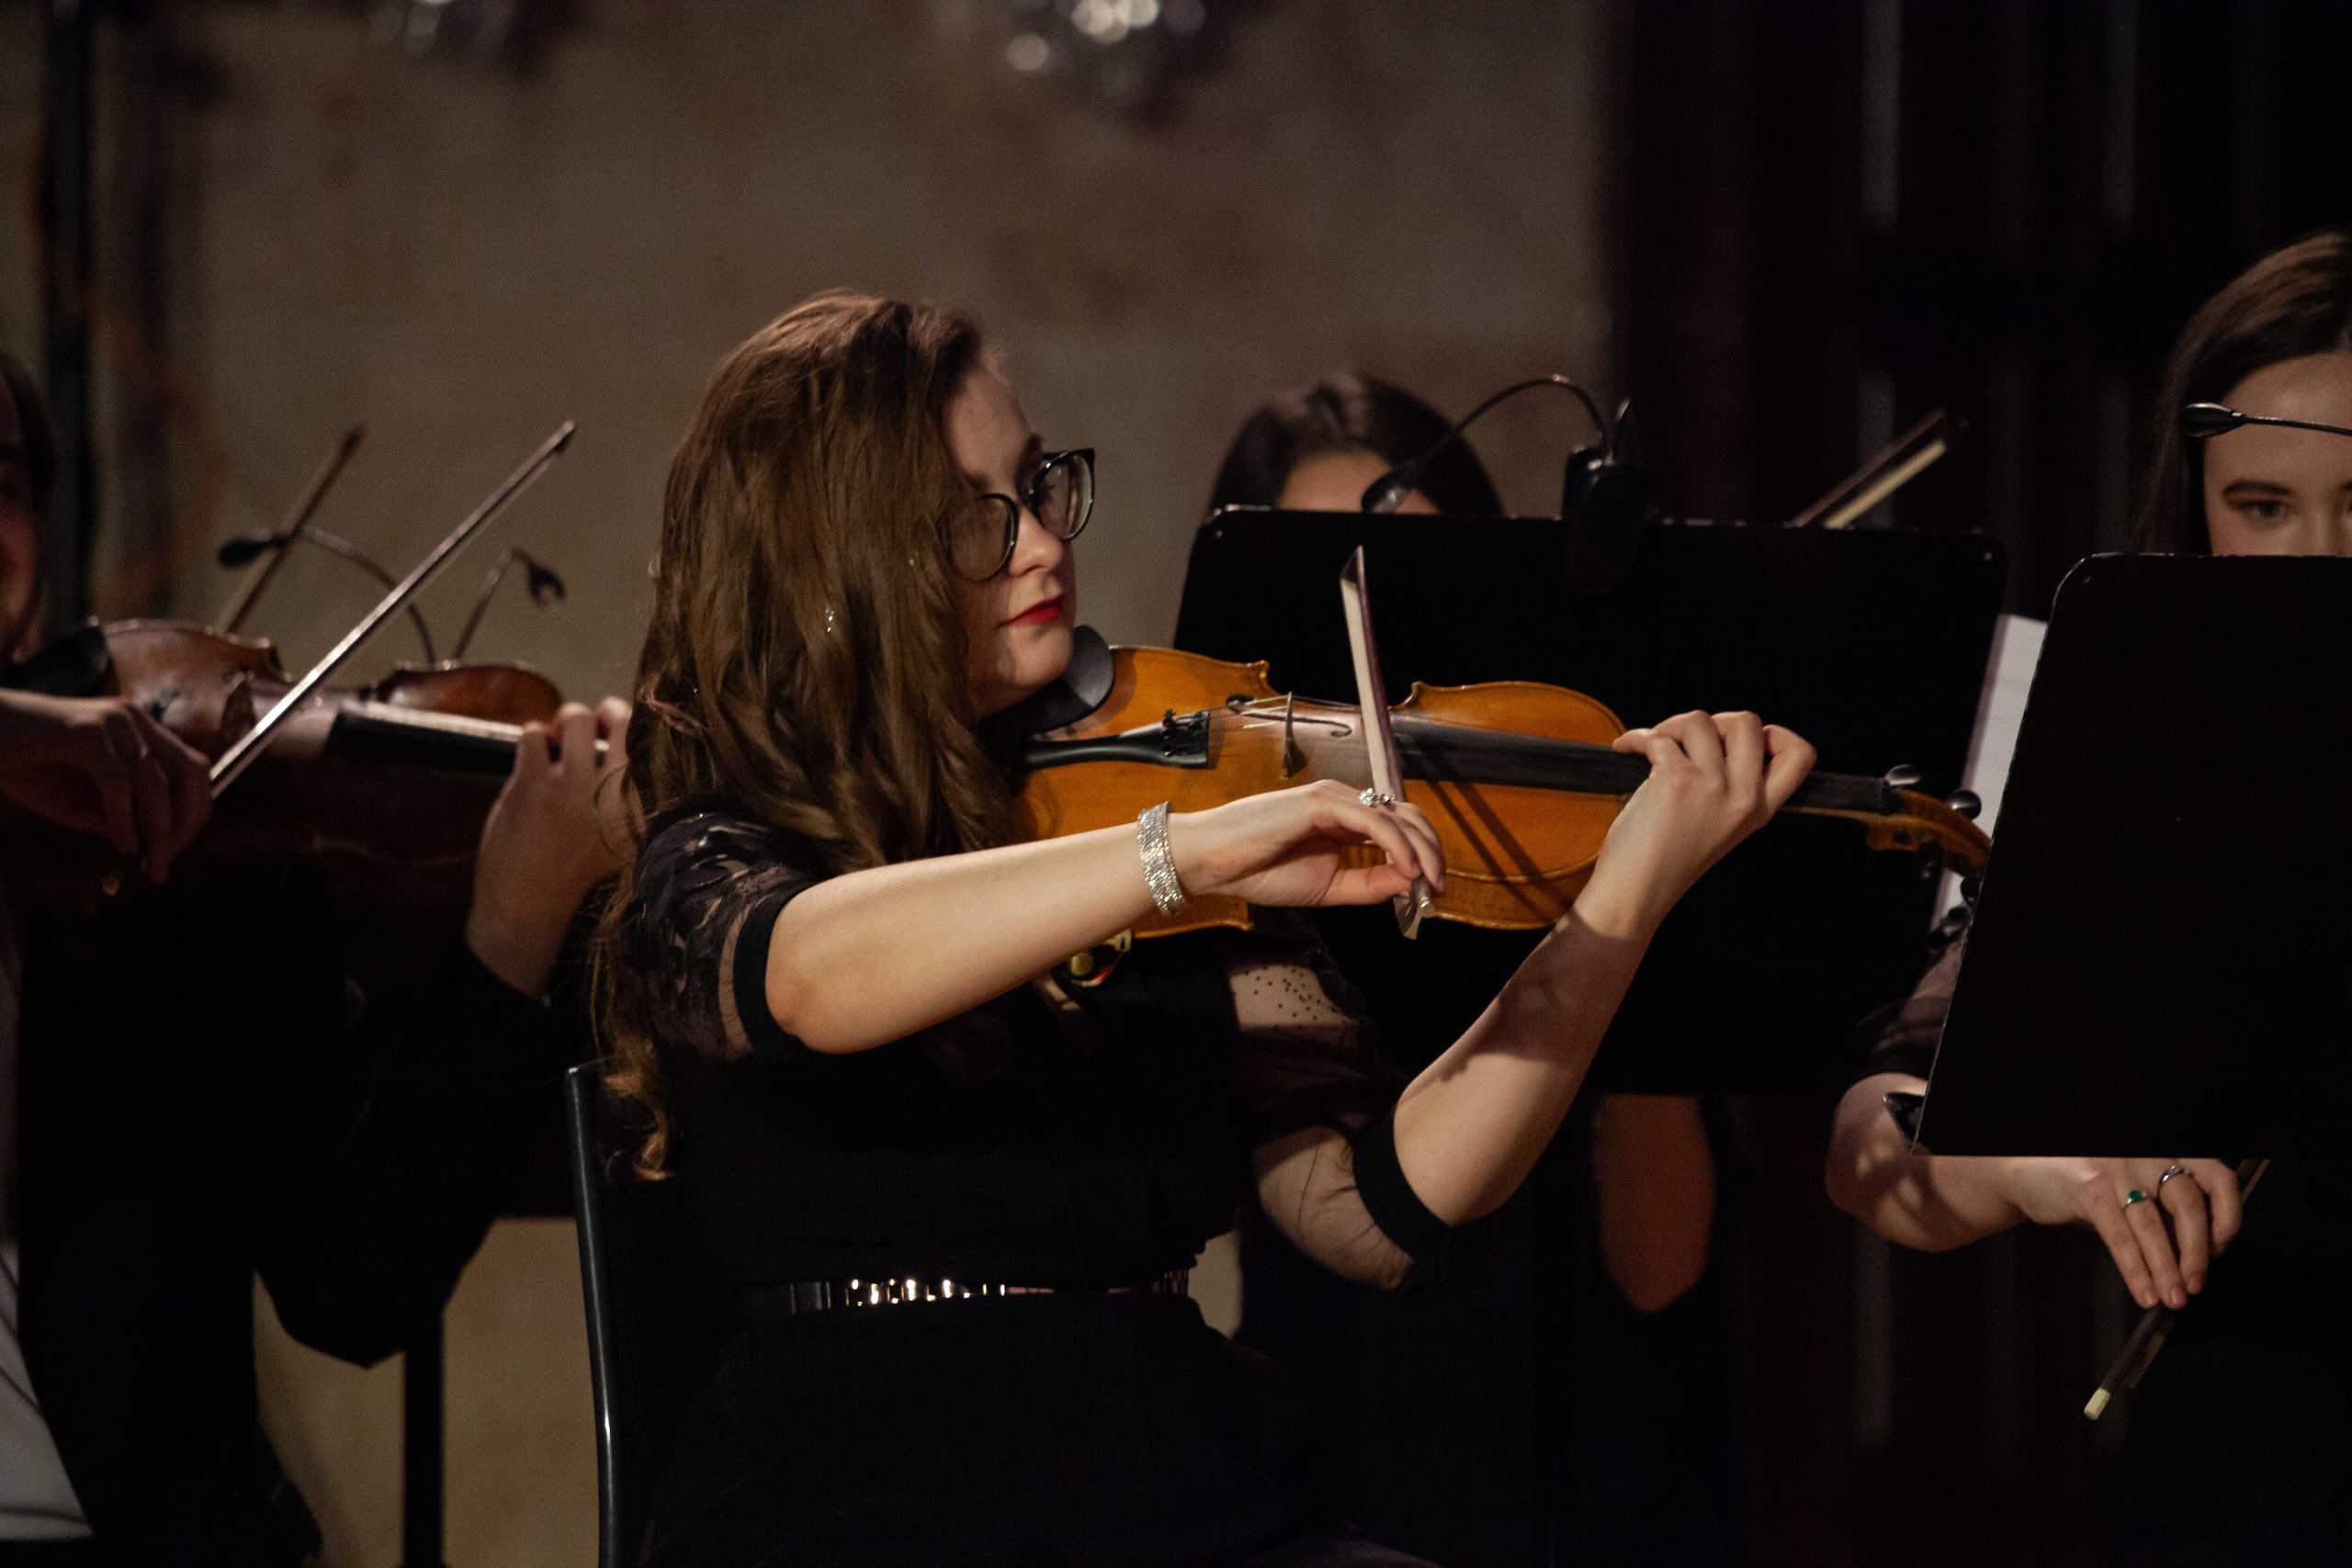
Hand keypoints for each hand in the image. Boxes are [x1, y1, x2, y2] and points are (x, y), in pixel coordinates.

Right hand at [0, 688, 210, 882]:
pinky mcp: (86, 731)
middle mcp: (135, 721)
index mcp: (141, 732)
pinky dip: (124, 818)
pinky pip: (117, 782)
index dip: (194, 813)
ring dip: (160, 829)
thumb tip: (156, 846)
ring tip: (152, 862)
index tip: (178, 851)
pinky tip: (124, 845)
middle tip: (169, 860)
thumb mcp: (81, 802)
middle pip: (190, 773)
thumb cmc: (26, 766)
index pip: (193, 771)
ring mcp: (113, 722)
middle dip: (186, 822)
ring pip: (158, 780)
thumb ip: (119, 818)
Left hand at [464, 697, 631, 994]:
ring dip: (565, 723)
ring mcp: (574, 787)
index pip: (657, 747)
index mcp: (643, 811)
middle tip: (598, 724)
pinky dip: (532, 739)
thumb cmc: (574, 875)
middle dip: (609, 711)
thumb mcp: (624, 843)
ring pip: (575, 716)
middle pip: (624, 718)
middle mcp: (616, 795)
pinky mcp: (534, 786)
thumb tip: (630, 742)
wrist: (528, 909)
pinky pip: (533, 734)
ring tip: (561, 743)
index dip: (645, 723)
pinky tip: (535, 759)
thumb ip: (632, 801)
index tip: (631, 727)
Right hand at [1168, 779, 1446, 909]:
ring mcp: (1332, 798)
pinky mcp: (1320, 802)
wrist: (1213, 863)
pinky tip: (1405, 869)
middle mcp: (1344, 803)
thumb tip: (1409, 882)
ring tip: (1428, 882)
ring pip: (1396, 816)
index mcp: (1345, 821)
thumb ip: (1368, 884)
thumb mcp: (1328, 888)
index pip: (1399, 828)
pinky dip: (1396, 845)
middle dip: (1431, 852)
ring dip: (1421, 850)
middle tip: (1438, 888)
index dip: (1422, 855)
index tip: (1432, 890)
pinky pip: (1372, 821)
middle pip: (1407, 817)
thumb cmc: (1259, 870)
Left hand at [1579, 710, 1814, 938]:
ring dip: (1671, 726)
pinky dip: (1636, 737)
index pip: (1800, 755)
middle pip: (1749, 723)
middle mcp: (1743, 797)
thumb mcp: (1721, 825)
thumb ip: (1733, 786)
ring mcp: (1711, 787)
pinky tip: (1625, 749)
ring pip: (1701, 721)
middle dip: (1716, 721)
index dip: (1776, 732)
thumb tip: (1719, 731)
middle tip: (1689, 741)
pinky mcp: (1675, 780)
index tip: (1740, 739)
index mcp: (1760, 810)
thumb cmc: (1668, 858)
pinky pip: (1659, 736)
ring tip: (1655, 745)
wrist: (1636, 892)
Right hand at [1998, 1156, 2240, 1309]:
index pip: (2218, 1178)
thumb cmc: (2090, 1187)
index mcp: (2168, 1154)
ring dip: (2166, 1269)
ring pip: (2153, 1225)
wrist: (2028, 1173)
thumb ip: (2166, 1216)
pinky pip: (2120, 1236)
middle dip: (2196, 1253)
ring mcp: (2118, 1169)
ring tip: (2172, 1299)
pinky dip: (2135, 1269)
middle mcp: (2148, 1155)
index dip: (2227, 1216)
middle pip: (2188, 1203)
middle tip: (2195, 1287)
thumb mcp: (2136, 1193)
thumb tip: (2196, 1261)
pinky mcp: (2090, 1189)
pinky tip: (2143, 1292)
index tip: (2220, 1249)